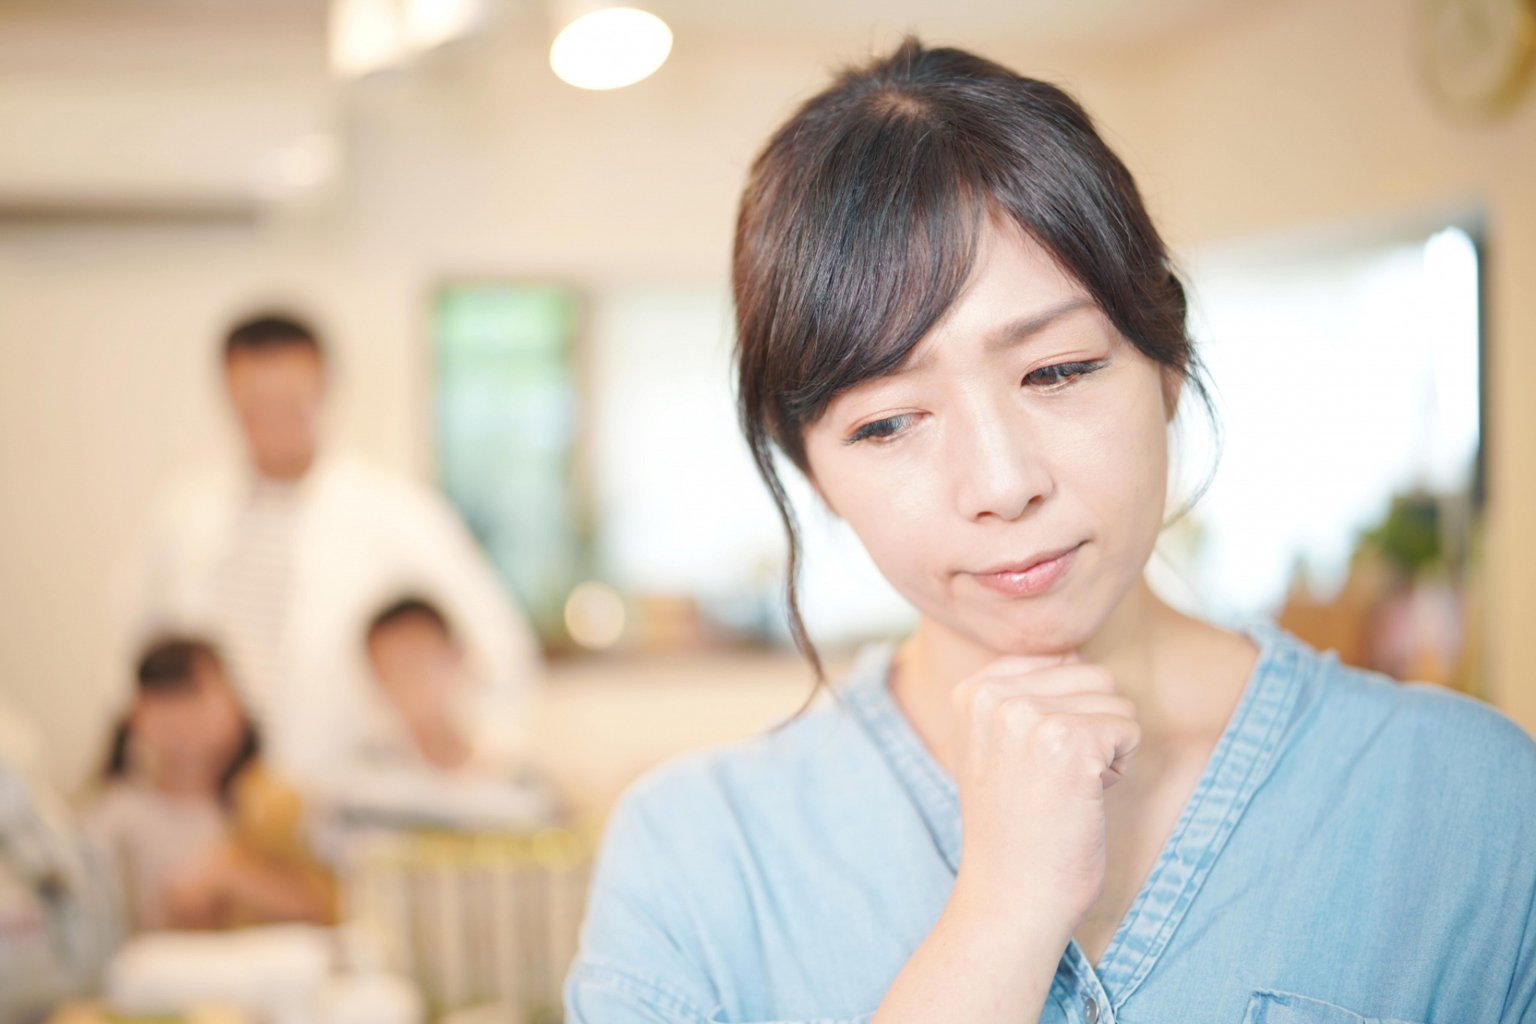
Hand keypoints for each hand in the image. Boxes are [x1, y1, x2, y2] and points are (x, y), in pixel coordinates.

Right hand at [948, 654, 1139, 933]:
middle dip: (1091, 725)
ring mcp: (1030, 716)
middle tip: (1054, 779)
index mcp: (973, 688)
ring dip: (1107, 746)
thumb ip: (1022, 693)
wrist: (1011, 895)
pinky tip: (1083, 799)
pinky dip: (1119, 768)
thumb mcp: (995, 743)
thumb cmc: (1016, 826)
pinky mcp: (1070, 741)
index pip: (1060, 658)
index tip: (1033, 761)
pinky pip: (1130, 729)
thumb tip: (1076, 651)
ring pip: (1115, 700)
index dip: (1064, 711)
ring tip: (1066, 789)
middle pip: (1092, 673)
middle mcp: (995, 694)